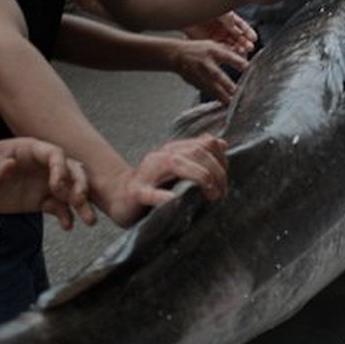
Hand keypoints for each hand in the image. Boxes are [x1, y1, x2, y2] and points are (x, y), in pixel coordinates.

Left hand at [0, 138, 94, 229]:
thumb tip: (10, 166)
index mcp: (30, 150)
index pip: (55, 154)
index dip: (60, 168)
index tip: (56, 186)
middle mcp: (43, 165)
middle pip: (72, 170)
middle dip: (80, 185)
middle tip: (79, 201)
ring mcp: (44, 183)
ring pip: (71, 190)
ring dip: (82, 203)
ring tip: (89, 220)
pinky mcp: (40, 200)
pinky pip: (59, 207)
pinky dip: (67, 216)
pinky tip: (68, 226)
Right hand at [107, 134, 228, 226]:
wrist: (119, 197)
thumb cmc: (154, 185)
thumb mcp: (180, 169)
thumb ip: (200, 156)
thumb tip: (221, 143)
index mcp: (174, 150)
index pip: (205, 144)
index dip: (221, 160)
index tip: (225, 180)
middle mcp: (162, 156)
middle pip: (195, 152)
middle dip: (215, 172)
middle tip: (220, 194)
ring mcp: (147, 173)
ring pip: (175, 164)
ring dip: (199, 178)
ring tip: (210, 195)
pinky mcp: (136, 192)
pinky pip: (149, 192)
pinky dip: (162, 196)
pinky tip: (174, 199)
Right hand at [165, 38, 247, 103]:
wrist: (176, 55)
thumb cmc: (197, 50)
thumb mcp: (213, 45)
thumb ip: (228, 52)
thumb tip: (243, 57)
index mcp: (212, 51)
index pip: (227, 56)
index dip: (237, 62)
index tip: (247, 67)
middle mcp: (206, 63)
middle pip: (217, 75)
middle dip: (227, 85)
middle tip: (237, 93)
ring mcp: (199, 74)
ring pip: (211, 87)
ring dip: (222, 96)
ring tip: (231, 104)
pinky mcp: (195, 83)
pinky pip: (207, 91)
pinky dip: (215, 97)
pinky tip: (223, 103)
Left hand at [184, 11, 255, 54]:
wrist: (187, 13)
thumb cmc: (204, 8)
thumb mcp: (220, 12)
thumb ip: (229, 21)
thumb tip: (238, 30)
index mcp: (230, 18)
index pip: (243, 26)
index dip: (249, 32)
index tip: (254, 38)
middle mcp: (226, 27)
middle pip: (238, 36)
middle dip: (245, 42)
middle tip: (249, 47)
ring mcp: (219, 34)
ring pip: (231, 43)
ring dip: (238, 47)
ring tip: (242, 50)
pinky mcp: (211, 41)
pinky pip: (222, 47)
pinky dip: (227, 50)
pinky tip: (232, 51)